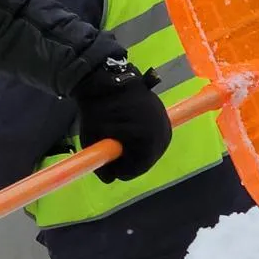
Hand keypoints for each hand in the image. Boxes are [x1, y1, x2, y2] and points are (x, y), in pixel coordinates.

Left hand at [74, 55, 172, 183]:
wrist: (107, 79)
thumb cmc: (98, 110)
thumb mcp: (93, 140)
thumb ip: (102, 163)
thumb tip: (109, 178)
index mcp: (145, 138)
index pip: (136, 168)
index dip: (120, 170)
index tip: (108, 165)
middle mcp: (161, 132)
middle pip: (146, 159)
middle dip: (129, 161)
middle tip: (112, 155)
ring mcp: (165, 123)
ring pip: (151, 149)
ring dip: (136, 150)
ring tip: (119, 141)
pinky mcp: (164, 116)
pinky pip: (154, 137)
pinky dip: (142, 139)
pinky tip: (129, 131)